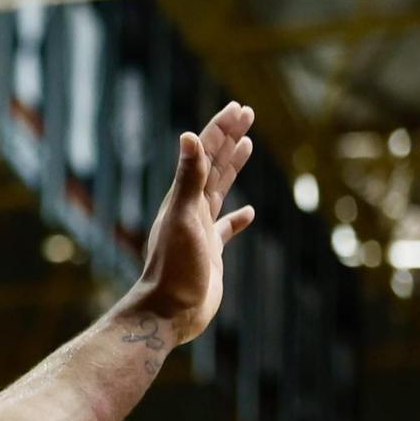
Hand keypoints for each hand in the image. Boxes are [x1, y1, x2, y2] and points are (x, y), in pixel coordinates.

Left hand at [130, 101, 257, 344]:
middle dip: (229, 138)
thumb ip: (188, 179)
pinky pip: (226, 228)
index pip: (205, 154)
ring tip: (246, 146)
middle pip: (213, 165)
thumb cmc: (174, 267)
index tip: (240, 109)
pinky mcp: (210, 252)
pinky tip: (249, 212)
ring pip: (219, 190)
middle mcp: (190, 209)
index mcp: (183, 198)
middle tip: (247, 114)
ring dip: (232, 166)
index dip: (221, 130)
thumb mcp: (183, 218)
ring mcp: (200, 230)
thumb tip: (188, 136)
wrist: (169, 311)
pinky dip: (238, 218)